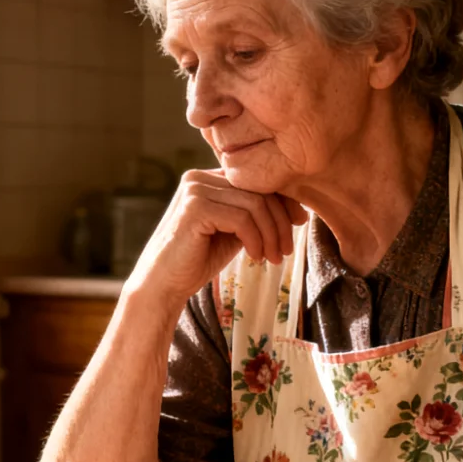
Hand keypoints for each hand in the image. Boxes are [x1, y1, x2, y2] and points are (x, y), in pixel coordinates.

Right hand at [123, 169, 307, 310]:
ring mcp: (195, 190)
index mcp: (208, 178)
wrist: (163, 284)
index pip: (255, 180)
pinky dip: (255, 239)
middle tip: (286, 250)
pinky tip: (255, 257)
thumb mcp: (233, 231)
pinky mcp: (195, 207)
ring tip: (273, 258)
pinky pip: (242, 218)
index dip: (283, 200)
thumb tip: (295, 207)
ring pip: (254, 204)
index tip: (299, 223)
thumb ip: (254, 215)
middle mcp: (199, 177)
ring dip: (271, 234)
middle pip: (258, 190)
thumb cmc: (198, 260)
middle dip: (280, 221)